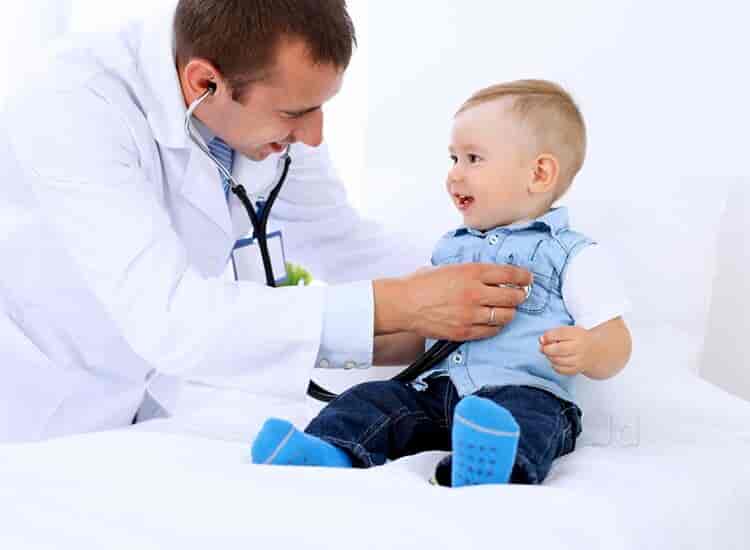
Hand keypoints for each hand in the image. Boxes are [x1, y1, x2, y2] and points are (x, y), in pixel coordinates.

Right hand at [374, 263, 532, 341]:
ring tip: (505, 309)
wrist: (403, 304)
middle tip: (519, 295)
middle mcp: (474, 293)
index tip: (527, 278)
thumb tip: (495, 275)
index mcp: (471, 272)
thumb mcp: (450, 268)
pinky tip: (492, 321)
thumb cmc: (422, 283)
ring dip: (509, 312)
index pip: (509, 274)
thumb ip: (473, 272)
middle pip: (513, 296)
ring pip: (505, 316)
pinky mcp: (464, 331)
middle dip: (520, 295)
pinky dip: (496, 326)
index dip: (523, 277)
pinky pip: (491, 331)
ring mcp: (470, 314)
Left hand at [539, 326, 595, 375]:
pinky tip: (555, 361)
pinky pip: (562, 370)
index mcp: (578, 334)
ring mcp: (580, 359)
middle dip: (546, 349)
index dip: (548, 336)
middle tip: (543, 348)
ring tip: (549, 354)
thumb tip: (541, 340)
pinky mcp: (578, 369)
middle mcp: (580, 347)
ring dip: (549, 357)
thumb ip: (554, 333)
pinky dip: (555, 366)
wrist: (597, 350)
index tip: (543, 338)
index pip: (560, 334)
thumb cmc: (579, 339)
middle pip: (558, 349)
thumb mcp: (569, 331)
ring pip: (559, 361)